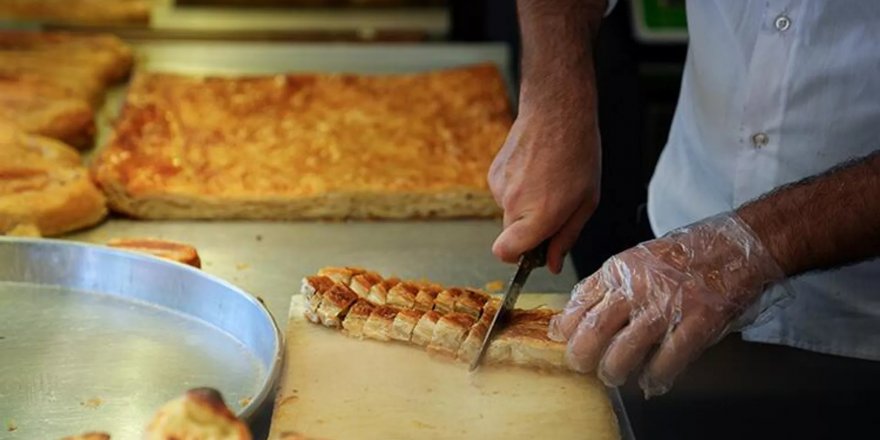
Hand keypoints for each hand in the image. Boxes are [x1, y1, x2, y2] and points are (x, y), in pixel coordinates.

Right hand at [488, 94, 600, 273]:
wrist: (556, 113)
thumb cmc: (578, 155)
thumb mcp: (586, 202)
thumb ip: (566, 237)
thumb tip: (552, 264)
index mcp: (539, 216)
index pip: (506, 253)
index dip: (516, 257)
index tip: (532, 251)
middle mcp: (514, 204)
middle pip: (511, 235)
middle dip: (529, 229)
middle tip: (554, 207)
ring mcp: (500, 187)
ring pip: (509, 212)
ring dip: (525, 205)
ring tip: (547, 180)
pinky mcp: (493, 173)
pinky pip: (504, 193)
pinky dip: (518, 188)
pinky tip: (535, 170)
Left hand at [548, 214, 786, 396]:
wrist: (736, 245)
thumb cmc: (686, 254)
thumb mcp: (637, 259)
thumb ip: (609, 285)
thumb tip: (576, 315)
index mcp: (620, 269)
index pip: (579, 302)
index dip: (565, 327)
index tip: (561, 339)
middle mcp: (638, 286)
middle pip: (594, 330)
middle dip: (581, 355)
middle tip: (581, 365)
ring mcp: (667, 305)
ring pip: (624, 351)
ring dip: (613, 371)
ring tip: (613, 375)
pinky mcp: (697, 322)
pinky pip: (667, 360)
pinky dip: (655, 376)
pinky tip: (651, 380)